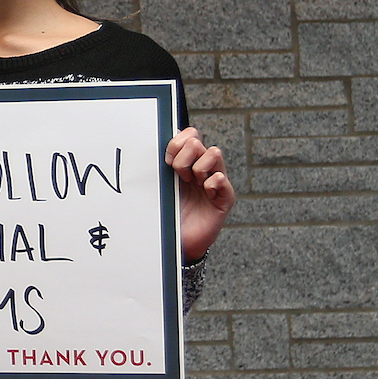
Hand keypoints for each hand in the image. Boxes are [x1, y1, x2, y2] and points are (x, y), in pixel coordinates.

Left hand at [167, 126, 234, 262]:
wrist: (179, 243)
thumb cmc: (169, 215)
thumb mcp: (162, 188)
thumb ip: (161, 169)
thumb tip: (152, 146)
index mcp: (186, 163)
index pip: (188, 135)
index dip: (177, 142)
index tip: (167, 160)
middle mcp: (201, 169)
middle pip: (197, 141)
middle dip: (184, 156)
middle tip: (178, 175)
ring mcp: (215, 181)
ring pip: (213, 153)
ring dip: (199, 167)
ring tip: (193, 183)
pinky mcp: (224, 197)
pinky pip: (222, 179)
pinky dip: (213, 183)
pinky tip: (206, 192)